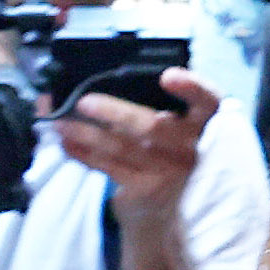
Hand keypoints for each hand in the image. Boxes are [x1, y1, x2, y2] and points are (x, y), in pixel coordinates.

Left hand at [56, 69, 212, 218]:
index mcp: (206, 120)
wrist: (175, 195)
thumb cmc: (171, 143)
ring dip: (87, 133)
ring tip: (61, 121)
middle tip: (84, 102)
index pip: (207, 99)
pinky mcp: (146, 189)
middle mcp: (192, 146)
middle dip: (115, 112)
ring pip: (123, 148)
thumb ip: (159, 98)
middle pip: (152, 125)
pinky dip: (85, 154)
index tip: (167, 75)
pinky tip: (68, 142)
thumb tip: (107, 74)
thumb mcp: (180, 119)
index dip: (190, 87)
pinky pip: (110, 167)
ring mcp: (170, 171)